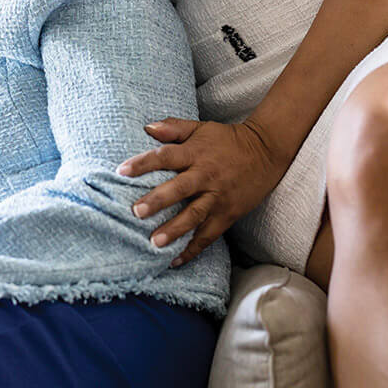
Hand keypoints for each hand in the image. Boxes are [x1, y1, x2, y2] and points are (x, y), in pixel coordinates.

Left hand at [116, 117, 287, 266]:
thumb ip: (174, 128)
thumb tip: (147, 127)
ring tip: (154, 243)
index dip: (143, 164)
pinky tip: (175, 260)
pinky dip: (193, 249)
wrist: (266, 152)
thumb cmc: (227, 140)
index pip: (165, 157)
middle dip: (158, 201)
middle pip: (180, 189)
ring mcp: (218, 197)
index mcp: (195, 153)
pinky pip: (209, 235)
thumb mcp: (201, 128)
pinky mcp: (228, 214)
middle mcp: (206, 176)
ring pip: (195, 215)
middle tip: (136, 212)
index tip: (121, 171)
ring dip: (174, 230)